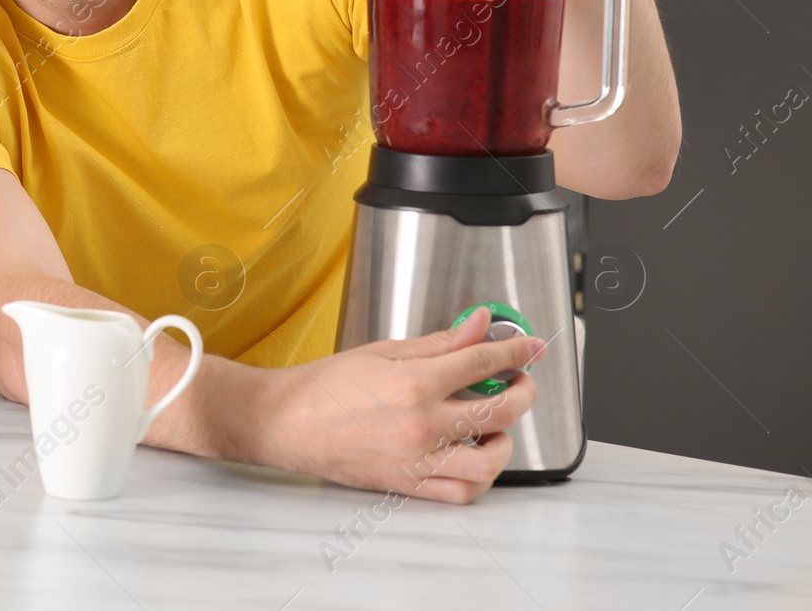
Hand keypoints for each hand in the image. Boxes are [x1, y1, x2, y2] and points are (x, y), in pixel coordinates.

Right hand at [255, 305, 546, 503]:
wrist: (286, 422)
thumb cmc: (325, 386)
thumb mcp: (383, 352)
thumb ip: (439, 342)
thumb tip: (477, 325)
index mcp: (414, 384)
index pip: (483, 363)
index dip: (514, 351)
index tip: (529, 346)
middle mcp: (422, 426)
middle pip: (499, 412)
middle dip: (522, 391)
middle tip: (520, 381)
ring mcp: (417, 461)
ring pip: (489, 462)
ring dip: (505, 441)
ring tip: (497, 425)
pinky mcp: (408, 485)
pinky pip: (460, 492)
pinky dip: (479, 477)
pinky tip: (473, 456)